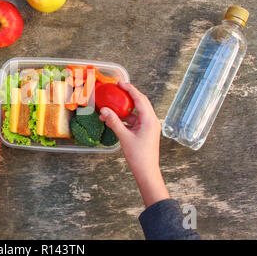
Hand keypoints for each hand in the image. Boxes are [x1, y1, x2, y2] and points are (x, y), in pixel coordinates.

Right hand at [99, 82, 169, 207]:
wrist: (146, 172)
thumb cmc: (139, 156)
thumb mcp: (124, 137)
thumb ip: (114, 121)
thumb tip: (104, 110)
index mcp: (150, 120)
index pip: (140, 99)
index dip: (130, 89)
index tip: (120, 83)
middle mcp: (152, 121)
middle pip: (140, 102)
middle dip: (128, 95)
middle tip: (117, 89)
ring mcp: (149, 126)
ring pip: (136, 112)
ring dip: (124, 110)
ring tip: (110, 108)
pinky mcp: (145, 132)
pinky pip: (134, 121)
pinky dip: (125, 119)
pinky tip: (114, 120)